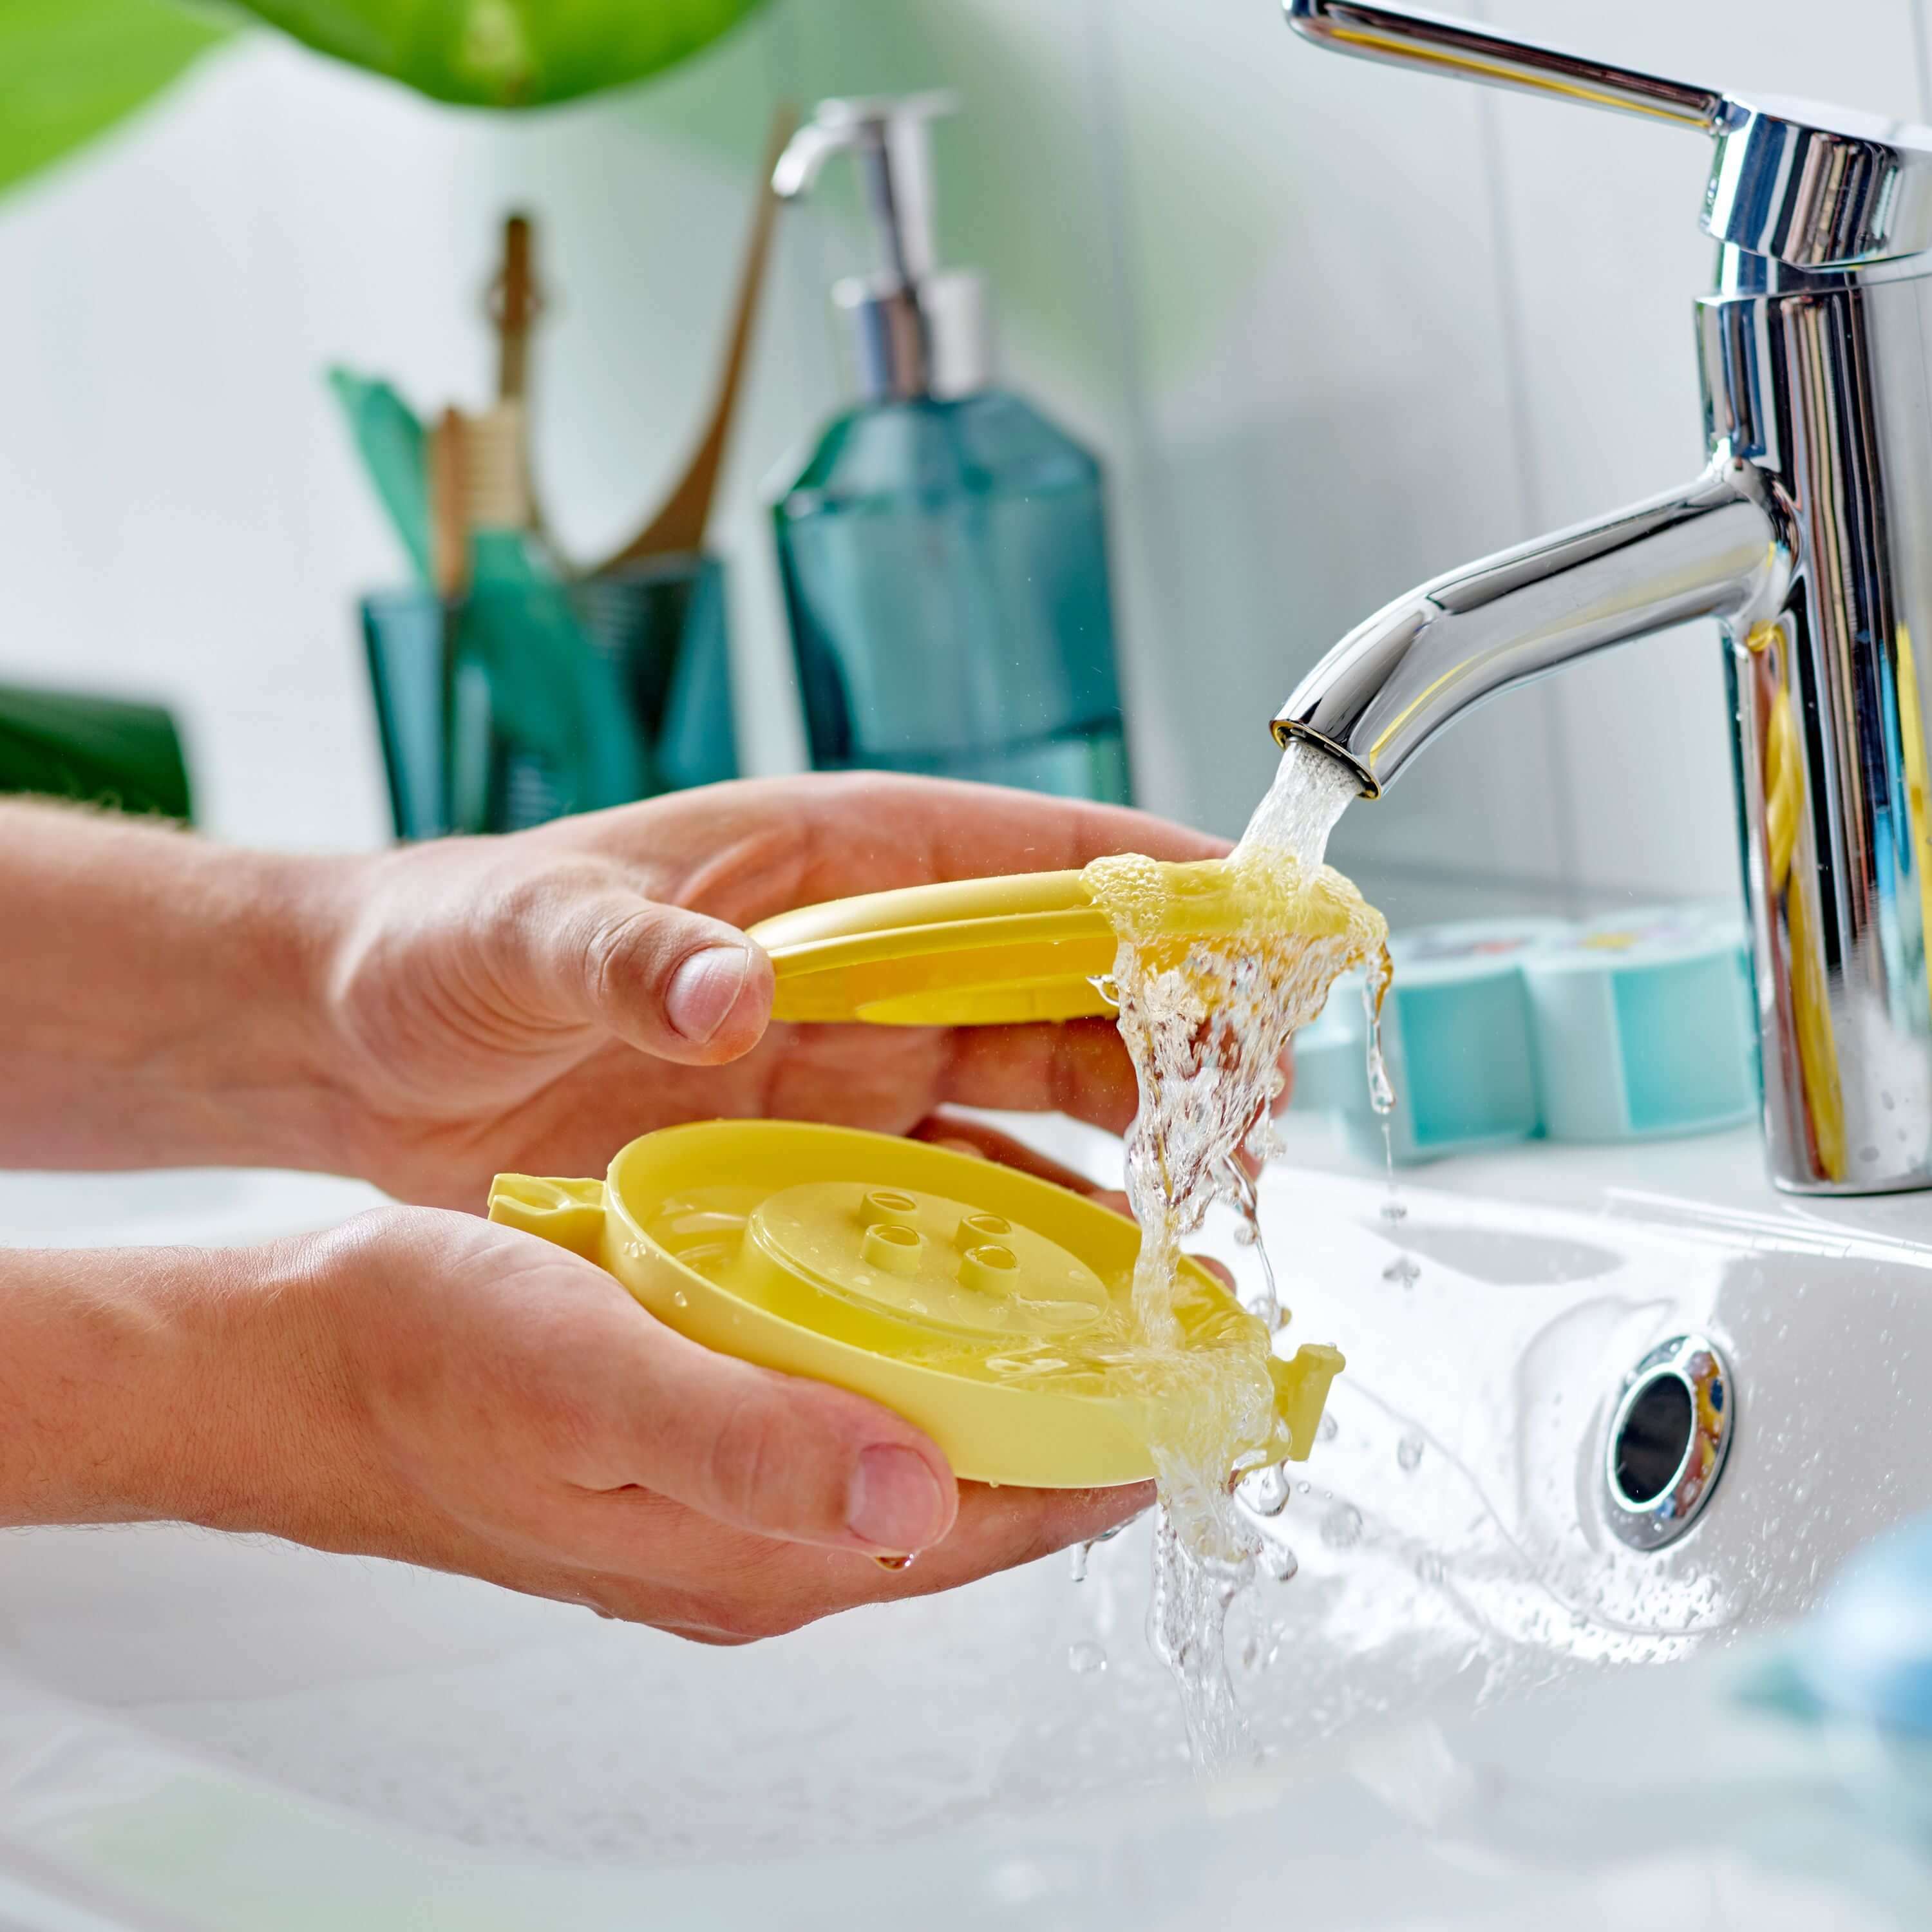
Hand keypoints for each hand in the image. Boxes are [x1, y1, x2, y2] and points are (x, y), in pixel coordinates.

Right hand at [249, 1209, 1151, 1639]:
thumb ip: (748, 1443)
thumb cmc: (424, 1364)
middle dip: (1100, 1407)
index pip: (1004, 1517)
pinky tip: (948, 1268)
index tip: (1228, 1381)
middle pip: (992, 1485)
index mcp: (766, 1542)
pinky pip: (863, 1391)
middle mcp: (776, 1528)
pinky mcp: (711, 1426)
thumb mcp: (585, 1385)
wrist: (298, 1362)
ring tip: (1110, 1273)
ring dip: (1026, 1368)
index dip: (1126, 1451)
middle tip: (1194, 1308)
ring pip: (935, 1432)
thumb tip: (913, 1491)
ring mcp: (745, 1480)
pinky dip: (931, 1340)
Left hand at [314, 774, 1226, 1206]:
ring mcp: (855, 1060)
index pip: (1034, 852)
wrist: (366, 1044)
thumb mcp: (521, 933)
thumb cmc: (444, 946)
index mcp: (828, 860)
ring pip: (1043, 1089)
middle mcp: (867, 957)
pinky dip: (1037, 1227)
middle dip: (1186, 1029)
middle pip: (1072, 979)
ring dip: (1138, 1137)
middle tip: (1268, 1108)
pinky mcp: (822, 1153)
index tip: (1277, 925)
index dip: (1165, 883)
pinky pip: (962, 1187)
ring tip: (1218, 1210)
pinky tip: (1092, 1284)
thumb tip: (728, 993)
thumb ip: (623, 954)